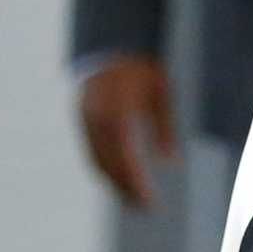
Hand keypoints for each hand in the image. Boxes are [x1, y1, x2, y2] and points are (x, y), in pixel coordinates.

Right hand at [78, 55, 176, 206]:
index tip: (150, 203)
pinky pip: (91, 151)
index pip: (126, 160)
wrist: (110, 43)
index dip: (136, 185)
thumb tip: (169, 162)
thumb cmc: (142, 67)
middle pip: (109, 166)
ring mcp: (86, 120)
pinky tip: (116, 178)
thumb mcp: (161, 94)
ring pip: (97, 161)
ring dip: (112, 182)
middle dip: (125, 189)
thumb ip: (164, 128)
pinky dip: (103, 168)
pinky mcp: (82, 119)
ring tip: (130, 198)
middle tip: (143, 208)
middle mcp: (97, 121)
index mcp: (118, 115)